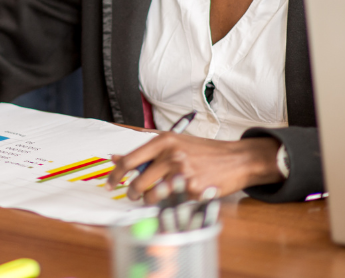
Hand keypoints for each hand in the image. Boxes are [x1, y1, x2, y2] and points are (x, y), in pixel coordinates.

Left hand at [107, 133, 281, 201]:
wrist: (235, 159)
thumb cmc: (202, 151)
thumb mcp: (173, 144)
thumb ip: (146, 153)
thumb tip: (115, 158)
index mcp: (163, 141)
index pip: (130, 159)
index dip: (116, 174)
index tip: (110, 183)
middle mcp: (171, 156)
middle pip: (139, 181)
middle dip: (132, 193)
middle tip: (132, 195)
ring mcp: (183, 173)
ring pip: (153, 195)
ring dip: (149, 201)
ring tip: (154, 197)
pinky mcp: (194, 190)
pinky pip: (174, 201)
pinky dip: (172, 202)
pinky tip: (180, 195)